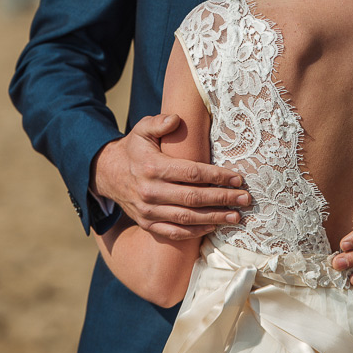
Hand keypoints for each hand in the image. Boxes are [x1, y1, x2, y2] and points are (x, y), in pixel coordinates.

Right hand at [91, 114, 249, 238]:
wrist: (107, 174)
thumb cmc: (134, 149)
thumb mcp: (142, 129)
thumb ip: (159, 123)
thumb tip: (176, 119)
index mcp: (153, 167)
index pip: (192, 173)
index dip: (217, 176)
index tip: (238, 178)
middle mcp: (150, 192)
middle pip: (194, 198)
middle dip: (222, 199)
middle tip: (245, 199)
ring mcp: (148, 211)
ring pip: (187, 218)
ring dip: (214, 218)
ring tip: (236, 217)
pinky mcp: (147, 224)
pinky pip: (173, 233)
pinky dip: (195, 233)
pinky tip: (213, 226)